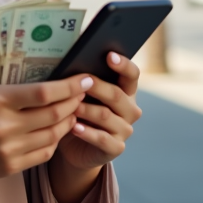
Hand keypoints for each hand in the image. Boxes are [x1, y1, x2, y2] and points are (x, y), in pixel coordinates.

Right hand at [0, 75, 91, 184]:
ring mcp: (9, 148)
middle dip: (74, 102)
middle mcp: (4, 125)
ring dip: (68, 122)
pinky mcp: (12, 166)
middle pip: (54, 114)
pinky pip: (44, 153)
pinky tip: (55, 131)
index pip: (44, 92)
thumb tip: (50, 85)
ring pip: (53, 135)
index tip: (85, 79)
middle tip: (82, 94)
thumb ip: (14, 91)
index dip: (69, 86)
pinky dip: (55, 141)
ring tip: (72, 112)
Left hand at [55, 52, 141, 172]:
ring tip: (70, 106)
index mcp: (125, 91)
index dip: (123, 65)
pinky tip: (74, 127)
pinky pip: (102, 139)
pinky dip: (87, 132)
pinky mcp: (116, 148)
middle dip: (97, 86)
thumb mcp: (81, 95)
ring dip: (86, 110)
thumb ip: (83, 81)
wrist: (75, 147)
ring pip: (106, 116)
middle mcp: (129, 110)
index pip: (131, 75)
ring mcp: (124, 130)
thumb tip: (70, 62)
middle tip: (81, 82)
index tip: (109, 55)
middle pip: (116, 94)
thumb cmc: (78, 113)